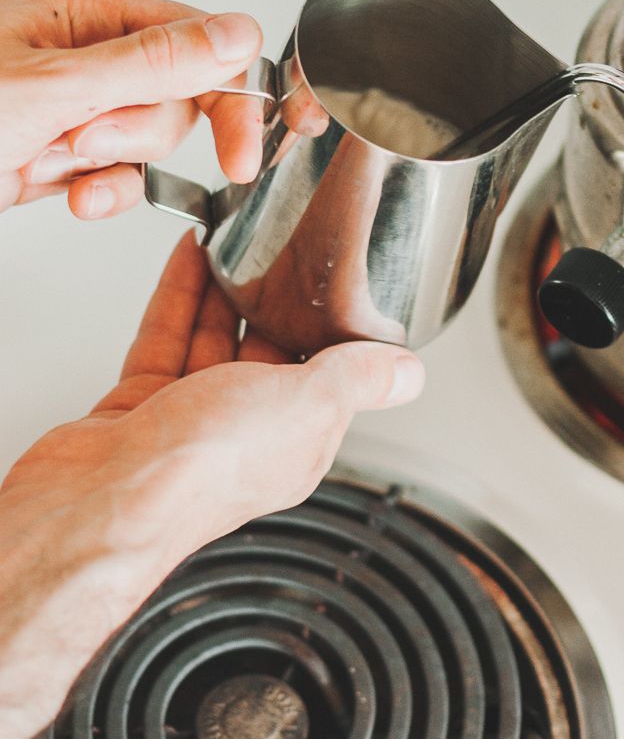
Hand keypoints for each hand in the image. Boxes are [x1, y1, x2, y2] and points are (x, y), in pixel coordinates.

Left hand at [0, 0, 264, 215]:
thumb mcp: (55, 87)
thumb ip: (153, 63)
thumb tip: (238, 37)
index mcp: (83, 12)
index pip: (193, 39)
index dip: (225, 96)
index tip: (240, 147)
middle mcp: (86, 53)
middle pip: (177, 97)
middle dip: (136, 132)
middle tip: (86, 139)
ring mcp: (78, 107)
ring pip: (151, 140)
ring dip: (108, 163)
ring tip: (52, 158)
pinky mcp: (68, 156)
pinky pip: (121, 175)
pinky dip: (103, 191)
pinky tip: (73, 196)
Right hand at [0, 233, 424, 738]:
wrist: (101, 500)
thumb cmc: (200, 473)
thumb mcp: (306, 406)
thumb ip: (356, 381)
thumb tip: (409, 374)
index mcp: (295, 442)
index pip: (323, 376)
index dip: (326, 325)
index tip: (328, 277)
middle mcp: (242, 435)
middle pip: (262, 352)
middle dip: (269, 300)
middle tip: (276, 245)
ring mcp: (186, 422)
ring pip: (209, 341)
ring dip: (221, 290)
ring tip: (232, 237)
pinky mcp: (137, 408)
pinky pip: (162, 339)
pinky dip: (176, 296)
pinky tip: (188, 258)